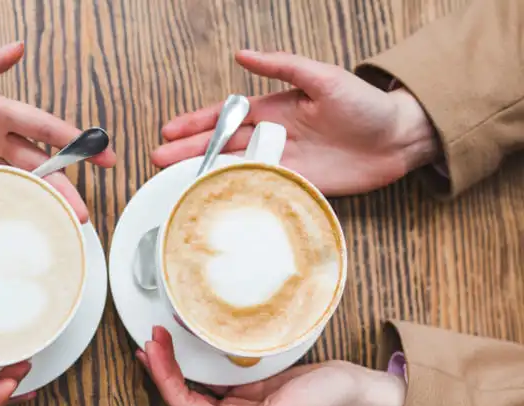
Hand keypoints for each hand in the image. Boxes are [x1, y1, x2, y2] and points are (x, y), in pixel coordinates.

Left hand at [0, 42, 115, 222]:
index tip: (104, 154)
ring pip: (16, 178)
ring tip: (60, 224)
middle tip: (82, 213)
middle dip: (63, 184)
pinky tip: (20, 219)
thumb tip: (18, 47)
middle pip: (36, 161)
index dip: (75, 140)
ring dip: (39, 199)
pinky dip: (8, 203)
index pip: (42, 126)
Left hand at [137, 326, 404, 405]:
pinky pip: (214, 370)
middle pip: (184, 395)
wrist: (357, 390)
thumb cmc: (329, 405)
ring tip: (156, 339)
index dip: (164, 382)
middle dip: (162, 368)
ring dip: (174, 363)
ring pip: (195, 383)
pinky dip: (196, 357)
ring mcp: (239, 400)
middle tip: (150, 338)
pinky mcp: (248, 383)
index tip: (152, 352)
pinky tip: (185, 343)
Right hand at [151, 51, 437, 195]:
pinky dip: (236, 194)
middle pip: (222, 145)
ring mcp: (282, 162)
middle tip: (159, 161)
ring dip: (204, 174)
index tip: (169, 131)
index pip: (226, 115)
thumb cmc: (365, 104)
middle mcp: (272, 136)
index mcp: (274, 108)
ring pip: (234, 169)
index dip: (197, 123)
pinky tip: (215, 200)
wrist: (399, 139)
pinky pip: (259, 189)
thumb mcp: (324, 77)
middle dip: (189, 152)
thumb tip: (244, 53)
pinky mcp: (297, 185)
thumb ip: (284, 66)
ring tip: (175, 181)